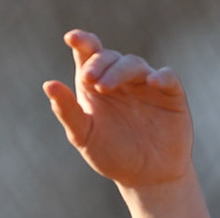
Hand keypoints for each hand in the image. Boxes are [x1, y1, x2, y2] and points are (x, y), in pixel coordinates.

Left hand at [42, 31, 192, 189]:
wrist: (146, 178)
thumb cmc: (112, 155)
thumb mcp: (84, 136)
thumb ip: (67, 111)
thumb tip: (48, 84)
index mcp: (97, 84)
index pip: (88, 55)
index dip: (81, 42)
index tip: (71, 38)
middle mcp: (121, 79)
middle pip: (109, 57)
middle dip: (98, 63)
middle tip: (88, 79)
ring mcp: (146, 84)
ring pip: (134, 64)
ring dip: (119, 71)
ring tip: (105, 87)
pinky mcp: (170, 94)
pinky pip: (167, 76)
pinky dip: (160, 77)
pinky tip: (151, 83)